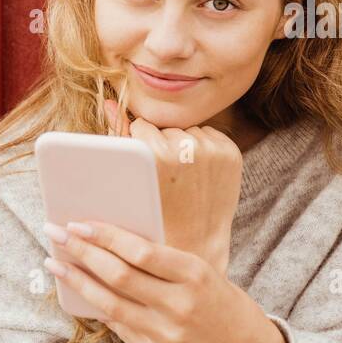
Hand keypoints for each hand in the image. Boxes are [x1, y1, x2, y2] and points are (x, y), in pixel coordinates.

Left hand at [43, 219, 288, 342]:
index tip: (79, 223)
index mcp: (195, 275)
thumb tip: (107, 243)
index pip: (140, 252)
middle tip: (56, 234)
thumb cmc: (218, 298)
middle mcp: (180, 306)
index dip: (106, 237)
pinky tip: (83, 292)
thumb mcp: (200, 271)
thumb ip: (160, 262)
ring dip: (78, 282)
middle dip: (82, 252)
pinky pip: (120, 328)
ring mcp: (167, 336)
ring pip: (110, 305)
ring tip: (56, 264)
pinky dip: (99, 307)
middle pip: (118, 276)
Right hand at [104, 99, 241, 276]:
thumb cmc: (155, 215)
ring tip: (182, 176)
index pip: (142, 126)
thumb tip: (109, 101)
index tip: (144, 166)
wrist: (197, 241)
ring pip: (189, 131)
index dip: (140, 145)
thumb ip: (117, 137)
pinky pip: (210, 136)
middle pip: (167, 128)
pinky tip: (198, 173)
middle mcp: (187, 150)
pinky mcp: (231, 154)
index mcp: (156, 155)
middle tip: (165, 176)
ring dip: (184, 146)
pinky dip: (204, 149)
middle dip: (163, 145)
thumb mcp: (131, 180)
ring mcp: (213, 151)